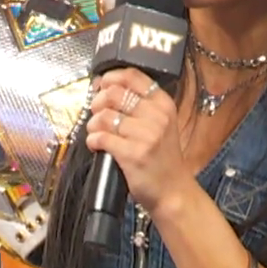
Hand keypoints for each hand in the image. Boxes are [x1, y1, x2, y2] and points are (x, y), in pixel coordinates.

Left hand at [85, 68, 188, 212]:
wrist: (174, 191)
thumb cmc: (163, 159)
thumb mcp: (163, 124)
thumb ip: (141, 105)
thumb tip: (106, 88)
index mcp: (163, 104)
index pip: (132, 76)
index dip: (110, 77)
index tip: (101, 85)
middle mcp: (157, 116)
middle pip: (114, 93)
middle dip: (97, 102)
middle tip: (96, 113)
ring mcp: (145, 135)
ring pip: (103, 116)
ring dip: (93, 124)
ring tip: (96, 132)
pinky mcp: (132, 154)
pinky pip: (100, 137)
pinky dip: (93, 140)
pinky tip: (97, 145)